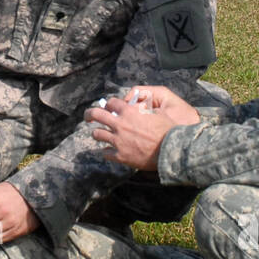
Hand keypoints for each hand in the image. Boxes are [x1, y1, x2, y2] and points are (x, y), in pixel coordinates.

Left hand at [84, 86, 200, 171]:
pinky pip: (105, 153)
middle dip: (89, 114)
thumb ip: (145, 110)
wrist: (170, 151)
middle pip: (96, 114)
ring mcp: (118, 141)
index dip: (108, 104)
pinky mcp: (120, 156)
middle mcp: (120, 125)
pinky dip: (106, 152)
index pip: (110, 102)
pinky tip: (109, 152)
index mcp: (129, 112)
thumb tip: (141, 108)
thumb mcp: (158, 113)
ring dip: (97, 133)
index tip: (107, 107)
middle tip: (87, 117)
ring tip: (99, 135)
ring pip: (97, 134)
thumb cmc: (168, 131)